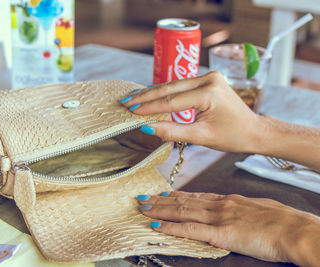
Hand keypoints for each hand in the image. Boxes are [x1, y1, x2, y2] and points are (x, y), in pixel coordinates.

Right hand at [121, 71, 263, 152]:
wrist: (254, 130)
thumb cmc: (232, 135)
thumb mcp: (201, 137)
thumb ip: (173, 131)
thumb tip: (147, 127)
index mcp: (209, 92)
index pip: (171, 101)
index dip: (149, 107)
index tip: (131, 111)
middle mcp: (209, 79)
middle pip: (170, 88)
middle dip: (146, 96)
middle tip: (126, 102)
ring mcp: (209, 77)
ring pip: (173, 85)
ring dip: (153, 92)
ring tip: (133, 98)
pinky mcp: (208, 79)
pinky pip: (181, 86)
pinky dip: (165, 92)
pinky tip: (151, 94)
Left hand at [137, 191, 319, 265]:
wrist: (294, 229)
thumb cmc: (282, 221)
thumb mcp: (259, 209)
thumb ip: (242, 209)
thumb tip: (237, 213)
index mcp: (229, 200)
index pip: (196, 196)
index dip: (176, 195)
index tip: (163, 194)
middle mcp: (219, 205)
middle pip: (183, 201)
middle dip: (161, 201)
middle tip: (143, 198)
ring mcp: (218, 217)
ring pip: (181, 211)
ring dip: (159, 210)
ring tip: (143, 208)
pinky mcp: (220, 233)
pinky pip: (189, 230)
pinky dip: (170, 228)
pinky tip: (156, 226)